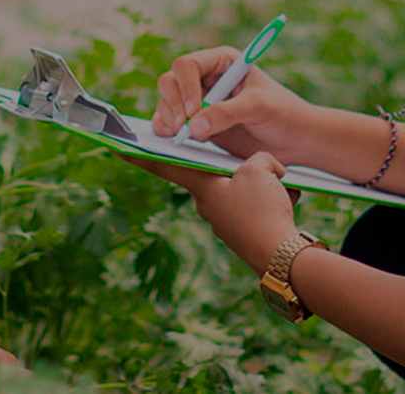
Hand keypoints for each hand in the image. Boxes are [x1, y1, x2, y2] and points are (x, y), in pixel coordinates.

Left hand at [124, 152, 300, 273]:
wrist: (281, 256)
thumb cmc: (262, 210)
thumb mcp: (261, 169)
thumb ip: (258, 159)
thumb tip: (267, 169)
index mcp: (202, 188)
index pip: (165, 166)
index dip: (142, 155)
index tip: (118, 147)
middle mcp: (208, 206)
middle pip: (219, 174)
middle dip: (245, 169)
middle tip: (266, 171)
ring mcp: (225, 222)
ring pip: (244, 190)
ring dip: (263, 186)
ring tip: (280, 191)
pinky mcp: (243, 234)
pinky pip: (257, 208)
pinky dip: (273, 202)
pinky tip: (286, 204)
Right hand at [152, 47, 319, 163]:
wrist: (294, 141)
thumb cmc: (283, 114)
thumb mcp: (258, 107)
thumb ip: (227, 113)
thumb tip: (193, 126)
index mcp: (222, 62)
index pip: (188, 65)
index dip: (186, 86)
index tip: (194, 111)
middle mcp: (206, 78)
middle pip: (170, 81)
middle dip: (173, 104)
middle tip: (183, 127)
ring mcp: (199, 101)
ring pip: (166, 102)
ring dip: (168, 118)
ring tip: (182, 137)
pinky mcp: (196, 124)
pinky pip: (169, 122)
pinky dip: (166, 130)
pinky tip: (175, 141)